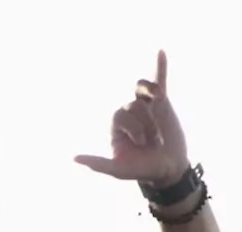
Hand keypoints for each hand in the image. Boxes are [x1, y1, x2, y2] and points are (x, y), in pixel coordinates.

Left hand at [75, 51, 190, 188]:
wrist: (167, 168)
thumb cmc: (141, 169)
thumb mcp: (118, 170)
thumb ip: (98, 164)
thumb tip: (74, 158)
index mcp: (115, 125)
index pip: (120, 114)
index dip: (135, 129)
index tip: (143, 146)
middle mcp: (128, 112)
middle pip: (134, 104)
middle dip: (147, 125)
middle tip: (154, 143)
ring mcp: (145, 105)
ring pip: (144, 91)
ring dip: (152, 98)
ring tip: (158, 102)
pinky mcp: (162, 102)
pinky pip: (160, 80)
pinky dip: (160, 66)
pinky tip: (160, 52)